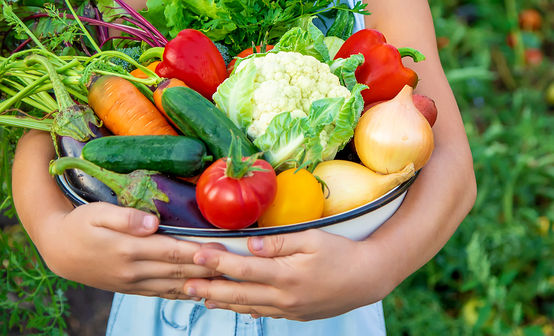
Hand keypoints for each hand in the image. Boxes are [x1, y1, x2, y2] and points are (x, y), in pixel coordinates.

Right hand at [39, 201, 224, 298]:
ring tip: (226, 280)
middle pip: (179, 270)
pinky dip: (182, 293)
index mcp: (128, 249)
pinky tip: (200, 291)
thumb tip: (151, 222)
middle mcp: (133, 270)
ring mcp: (132, 282)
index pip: (173, 251)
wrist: (58, 250)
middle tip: (235, 265)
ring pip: (173, 285)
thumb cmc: (80, 224)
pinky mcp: (130, 288)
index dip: (199, 251)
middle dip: (209, 268)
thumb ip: (125, 217)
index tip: (223, 249)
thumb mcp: (97, 213)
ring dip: (201, 283)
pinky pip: (161, 293)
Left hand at [182, 231, 389, 320]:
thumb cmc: (342, 252)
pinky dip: (246, 308)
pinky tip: (235, 305)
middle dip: (210, 287)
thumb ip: (280, 242)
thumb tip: (251, 245)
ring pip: (249, 306)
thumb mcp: (313, 239)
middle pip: (239, 292)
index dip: (218, 262)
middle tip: (185, 282)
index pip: (243, 268)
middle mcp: (284, 296)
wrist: (368, 278)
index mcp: (286, 275)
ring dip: (223, 301)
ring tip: (202, 297)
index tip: (197, 255)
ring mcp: (289, 309)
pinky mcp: (296, 314)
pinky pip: (265, 313)